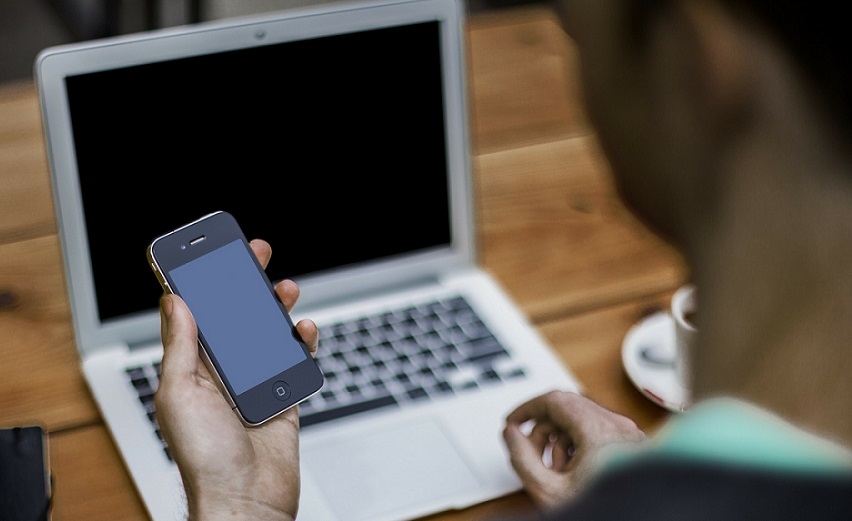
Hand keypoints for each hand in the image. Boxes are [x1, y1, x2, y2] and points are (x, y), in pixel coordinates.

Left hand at [154, 239, 317, 520]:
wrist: (246, 500)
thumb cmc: (205, 458)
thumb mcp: (180, 394)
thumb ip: (181, 346)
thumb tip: (175, 301)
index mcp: (191, 369)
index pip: (196, 315)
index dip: (201, 282)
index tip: (209, 253)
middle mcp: (222, 373)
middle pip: (234, 317)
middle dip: (243, 283)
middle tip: (254, 254)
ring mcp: (254, 383)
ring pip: (267, 333)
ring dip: (275, 307)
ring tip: (284, 288)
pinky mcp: (283, 396)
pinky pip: (295, 360)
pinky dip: (302, 342)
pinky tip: (303, 330)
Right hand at [502, 390, 645, 509]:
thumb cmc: (607, 511)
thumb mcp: (549, 491)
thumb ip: (522, 458)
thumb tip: (512, 433)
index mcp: (600, 431)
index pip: (555, 399)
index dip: (527, 408)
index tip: (513, 422)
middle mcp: (619, 426)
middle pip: (568, 408)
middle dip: (543, 429)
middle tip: (529, 452)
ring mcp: (630, 435)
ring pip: (583, 420)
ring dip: (561, 439)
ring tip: (555, 470)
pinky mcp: (635, 445)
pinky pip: (599, 432)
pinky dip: (580, 444)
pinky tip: (574, 471)